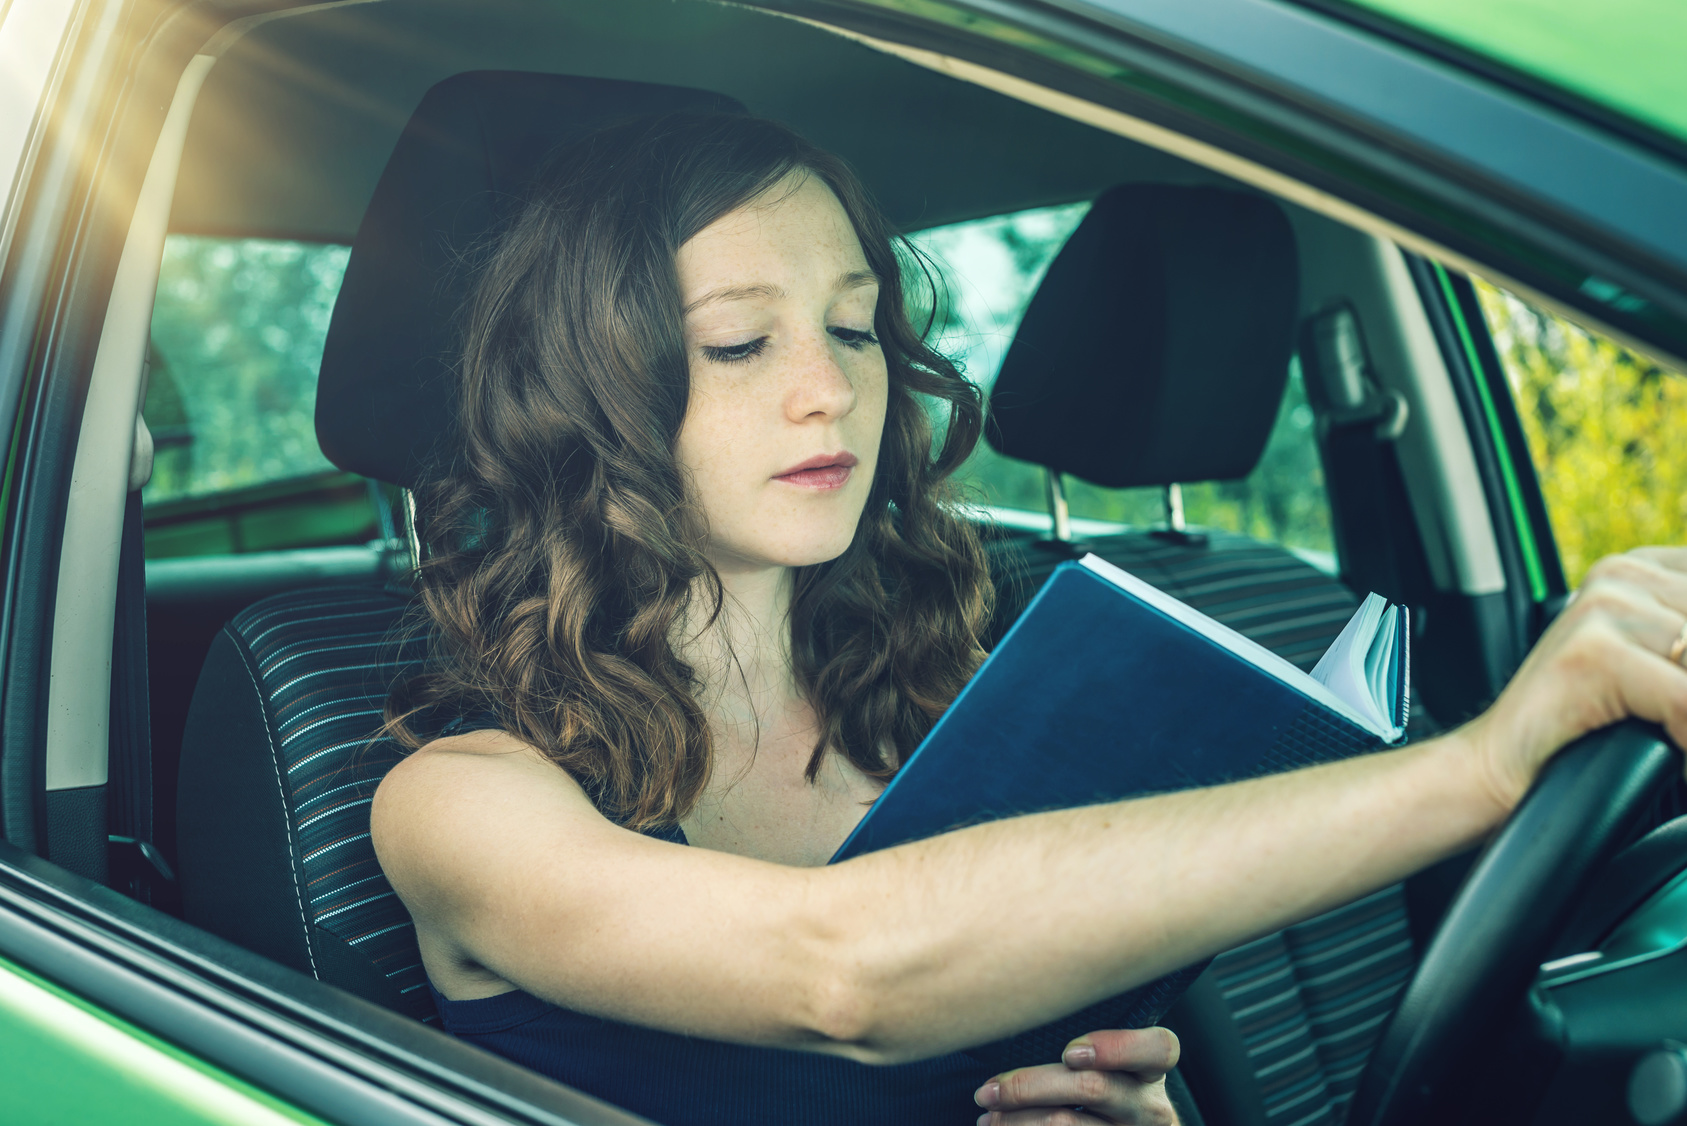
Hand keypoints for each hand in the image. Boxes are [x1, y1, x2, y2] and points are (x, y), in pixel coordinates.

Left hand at [973, 1028, 1179, 1124]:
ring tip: (986, 1109)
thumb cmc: (1098, 1077)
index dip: (1115, 1048)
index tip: (1069, 1052)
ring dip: (1015, 1119)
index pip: (1158, 1049)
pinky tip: (997, 1125)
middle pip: (1092, 1088)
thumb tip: (1018, 1004)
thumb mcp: (1107, 1056)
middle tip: (987, 1089)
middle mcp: (1151, 1106)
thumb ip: (1081, 1032)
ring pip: (1068, 1124)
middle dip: (1029, 1086)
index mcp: (1152, 1067)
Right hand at [1464, 547, 1686, 811]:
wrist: (1495, 767)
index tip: (1681, 689)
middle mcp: (1624, 574)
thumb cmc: (1580, 731)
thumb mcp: (1655, 674)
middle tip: (1678, 717)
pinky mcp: (1592, 652)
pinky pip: (1684, 703)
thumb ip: (1681, 644)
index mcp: (1642, 568)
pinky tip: (1673, 761)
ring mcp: (1604, 607)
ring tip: (1672, 739)